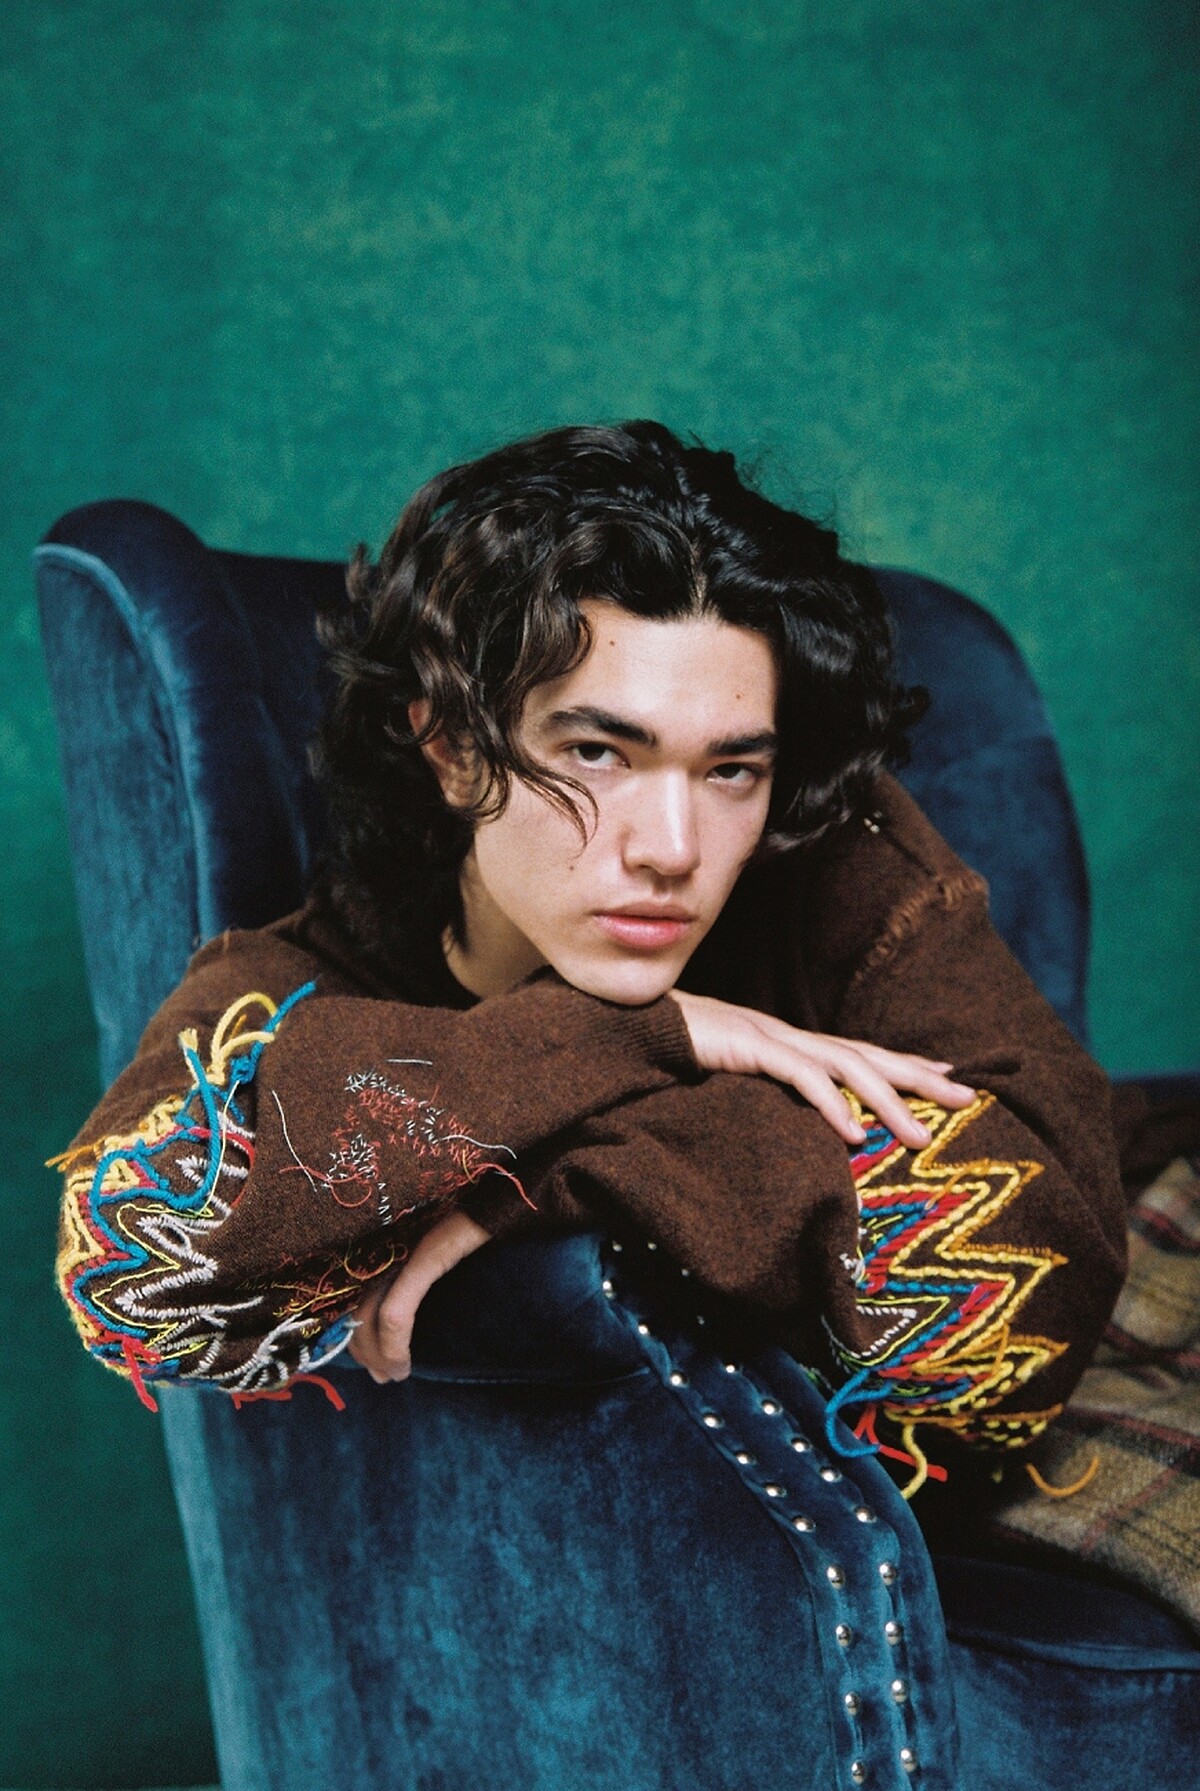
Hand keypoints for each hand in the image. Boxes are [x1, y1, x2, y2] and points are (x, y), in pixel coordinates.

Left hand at [347, 1210, 490, 1382]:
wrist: (500, 1200)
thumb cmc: (466, 1228)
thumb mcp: (427, 1256)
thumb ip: (406, 1280)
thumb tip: (391, 1328)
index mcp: (377, 1246)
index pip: (348, 1298)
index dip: (353, 1338)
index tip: (371, 1367)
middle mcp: (380, 1246)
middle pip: (354, 1311)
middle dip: (364, 1353)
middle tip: (384, 1377)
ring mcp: (399, 1250)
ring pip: (368, 1317)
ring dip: (378, 1356)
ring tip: (396, 1374)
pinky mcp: (423, 1258)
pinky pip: (395, 1312)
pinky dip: (393, 1345)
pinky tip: (402, 1364)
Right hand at [668, 990, 974, 1149]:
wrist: (623, 1027)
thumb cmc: (670, 1054)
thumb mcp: (726, 1078)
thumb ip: (758, 1093)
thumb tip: (791, 1123)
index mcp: (786, 1042)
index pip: (857, 1053)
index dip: (903, 1066)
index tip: (948, 1080)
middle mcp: (786, 1035)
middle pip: (865, 1056)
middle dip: (917, 1079)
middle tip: (964, 1101)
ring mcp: (768, 1037)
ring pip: (843, 1066)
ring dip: (886, 1101)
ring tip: (918, 1136)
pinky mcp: (745, 1046)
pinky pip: (797, 1076)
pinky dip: (829, 1103)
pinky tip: (852, 1132)